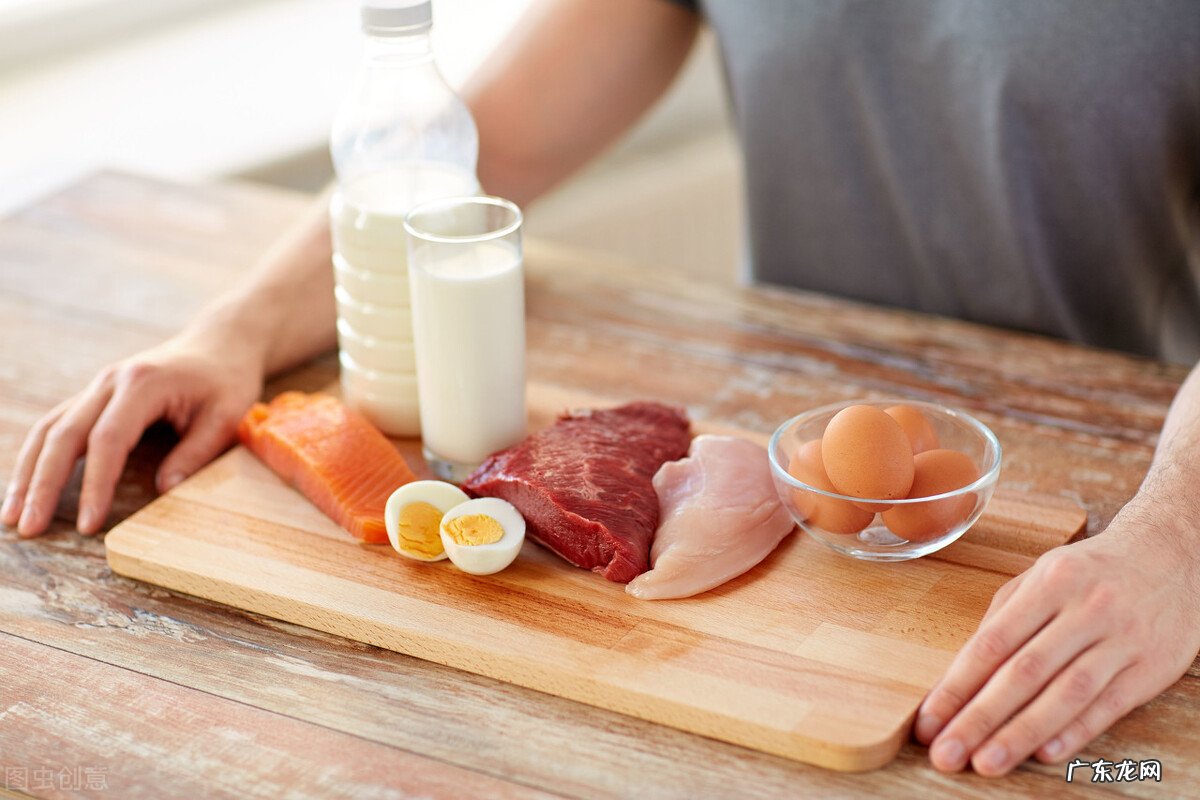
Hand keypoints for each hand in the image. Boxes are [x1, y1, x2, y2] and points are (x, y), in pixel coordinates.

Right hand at [1, 333, 262, 536]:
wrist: (219, 343)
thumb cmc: (227, 380)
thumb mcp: (228, 415)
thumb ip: (197, 452)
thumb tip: (164, 491)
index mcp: (143, 384)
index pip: (108, 439)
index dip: (94, 484)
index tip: (88, 524)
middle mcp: (111, 382)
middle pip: (64, 434)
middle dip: (42, 483)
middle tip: (28, 527)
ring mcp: (98, 387)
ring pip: (49, 429)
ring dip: (27, 472)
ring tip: (11, 516)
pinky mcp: (95, 396)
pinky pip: (56, 425)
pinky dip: (37, 456)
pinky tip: (25, 486)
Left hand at [914, 498, 1199, 775]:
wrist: (1172, 555)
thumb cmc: (1092, 570)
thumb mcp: (1042, 574)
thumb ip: (1003, 617)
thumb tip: (964, 670)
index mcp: (1050, 583)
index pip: (992, 643)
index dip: (956, 686)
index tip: (929, 721)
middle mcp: (1085, 610)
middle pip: (1023, 673)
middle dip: (979, 718)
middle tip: (948, 753)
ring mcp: (1121, 640)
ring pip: (1065, 693)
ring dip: (1022, 733)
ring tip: (988, 762)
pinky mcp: (1151, 667)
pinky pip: (1108, 705)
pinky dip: (1075, 731)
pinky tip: (1044, 752)